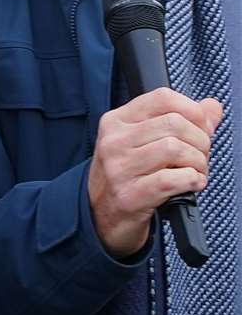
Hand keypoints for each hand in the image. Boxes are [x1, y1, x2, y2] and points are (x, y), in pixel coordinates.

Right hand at [88, 88, 220, 257]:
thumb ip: (182, 119)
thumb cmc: (128, 175)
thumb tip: (212, 107)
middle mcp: (114, 141)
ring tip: (196, 171)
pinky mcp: (129, 195)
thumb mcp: (145, 141)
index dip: (193, 110)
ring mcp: (119, 169)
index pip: (162, 98)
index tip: (202, 127)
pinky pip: (172, 179)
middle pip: (174, 123)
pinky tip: (192, 184)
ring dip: (198, 162)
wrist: (102, 216)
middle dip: (200, 140)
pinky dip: (192, 180)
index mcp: (117, 121)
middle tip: (200, 155)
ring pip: (175, 148)